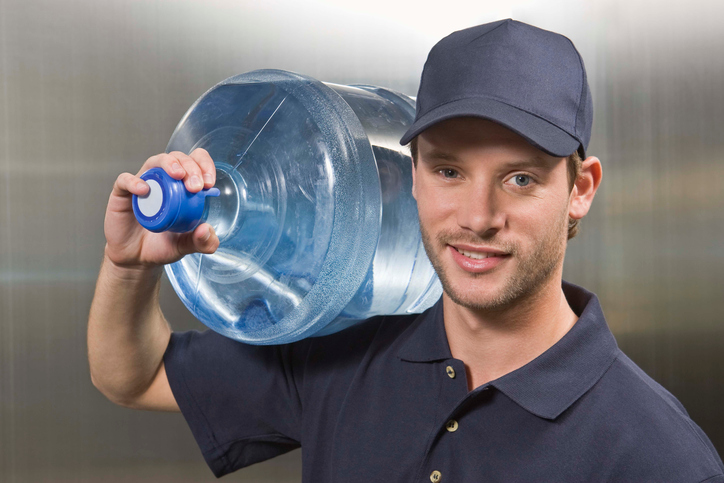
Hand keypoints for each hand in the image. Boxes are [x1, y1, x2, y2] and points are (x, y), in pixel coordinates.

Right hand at [104, 148, 219, 269]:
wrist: (136, 259)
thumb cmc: (162, 246)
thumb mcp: (187, 245)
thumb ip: (203, 242)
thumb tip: (207, 230)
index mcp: (182, 187)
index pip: (195, 162)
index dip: (204, 165)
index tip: (209, 183)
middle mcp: (163, 180)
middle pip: (178, 158)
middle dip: (191, 167)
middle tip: (196, 186)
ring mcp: (143, 184)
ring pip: (155, 161)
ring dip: (169, 164)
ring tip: (178, 175)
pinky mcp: (122, 194)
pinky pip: (125, 180)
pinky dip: (135, 181)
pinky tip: (145, 190)